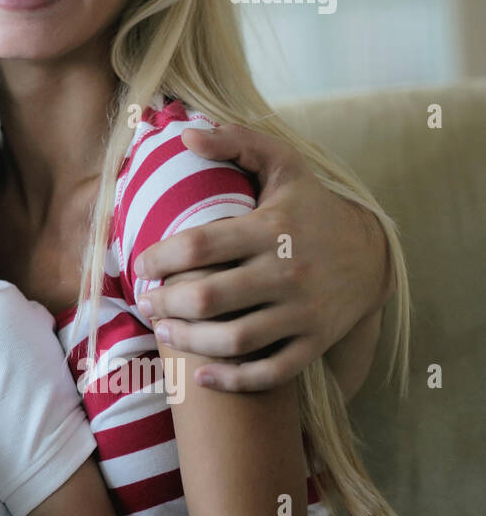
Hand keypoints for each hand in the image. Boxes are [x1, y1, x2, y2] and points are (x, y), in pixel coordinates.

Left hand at [133, 123, 389, 391]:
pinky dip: (234, 380)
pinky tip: (202, 376)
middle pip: (210, 296)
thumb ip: (235, 142)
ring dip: (189, 341)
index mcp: (271, 228)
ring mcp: (304, 312)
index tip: (140, 263)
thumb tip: (185, 135)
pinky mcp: (315, 342)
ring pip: (235, 339)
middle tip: (146, 302)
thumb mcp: (282, 164)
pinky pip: (271, 372)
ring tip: (164, 331)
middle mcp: (287, 272)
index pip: (200, 245)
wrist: (375, 254)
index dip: (159, 257)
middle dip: (167, 303)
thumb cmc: (312, 207)